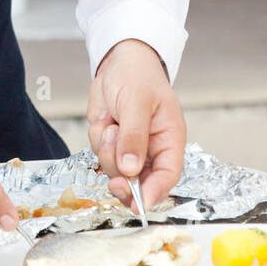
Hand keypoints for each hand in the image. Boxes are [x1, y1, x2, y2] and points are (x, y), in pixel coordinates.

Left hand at [87, 39, 185, 211]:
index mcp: (169, 139)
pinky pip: (99, 156)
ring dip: (107, 153)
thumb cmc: (137, 75)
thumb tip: (131, 169)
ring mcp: (130, 148)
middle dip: (124, 181)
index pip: (168, 175)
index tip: (139, 204)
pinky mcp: (112, 144)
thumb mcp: (137, 102)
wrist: (117, 61)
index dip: (155, 193)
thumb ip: (134, 136)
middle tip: (114, 181)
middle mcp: (151, 149)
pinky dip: (97, 141)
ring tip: (110, 125)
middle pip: (140, 183)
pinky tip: (105, 121)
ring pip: (116, 171)